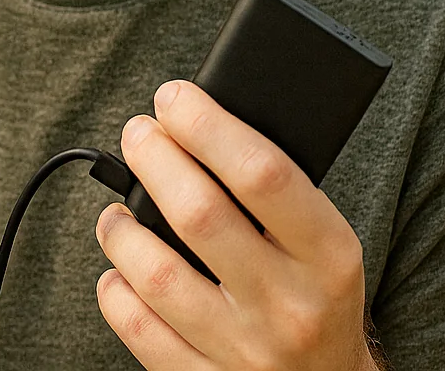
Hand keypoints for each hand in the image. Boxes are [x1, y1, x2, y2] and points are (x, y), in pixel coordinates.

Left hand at [95, 80, 377, 369]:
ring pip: (155, 273)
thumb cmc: (317, 296)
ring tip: (118, 210)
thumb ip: (278, 192)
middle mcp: (289, 304)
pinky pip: (138, 328)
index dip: (208, 125)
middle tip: (137, 134)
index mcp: (329, 256)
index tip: (174, 98)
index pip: (263, 173)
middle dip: (154, 159)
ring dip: (121, 228)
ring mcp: (245, 350)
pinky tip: (120, 269)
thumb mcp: (325, 244)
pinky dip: (115, 288)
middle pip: (198, 213)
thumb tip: (200, 119)